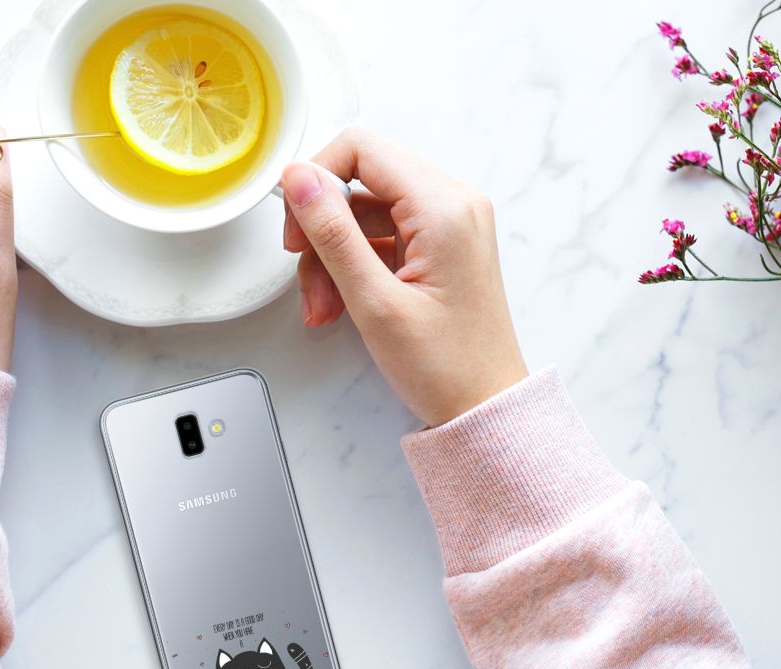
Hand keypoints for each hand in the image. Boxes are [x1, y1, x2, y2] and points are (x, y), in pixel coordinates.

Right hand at [281, 128, 526, 426]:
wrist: (485, 407)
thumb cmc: (445, 366)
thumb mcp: (374, 301)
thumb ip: (332, 233)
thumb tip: (298, 178)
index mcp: (444, 207)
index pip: (361, 149)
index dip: (316, 179)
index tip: (295, 225)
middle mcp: (452, 203)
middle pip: (360, 182)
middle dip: (322, 230)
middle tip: (305, 276)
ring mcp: (448, 224)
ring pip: (364, 213)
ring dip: (332, 257)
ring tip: (323, 308)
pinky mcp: (440, 245)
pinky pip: (381, 237)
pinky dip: (353, 266)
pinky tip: (340, 305)